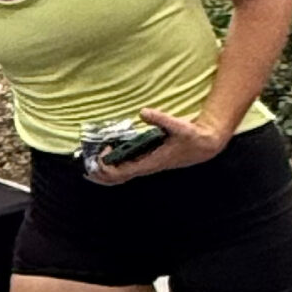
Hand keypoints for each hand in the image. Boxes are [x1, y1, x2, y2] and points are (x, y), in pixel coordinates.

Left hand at [88, 108, 227, 184]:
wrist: (205, 146)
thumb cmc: (192, 137)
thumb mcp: (178, 126)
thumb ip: (161, 119)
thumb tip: (143, 112)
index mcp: (150, 162)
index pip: (123, 171)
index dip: (108, 166)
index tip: (102, 151)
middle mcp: (146, 167)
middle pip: (118, 179)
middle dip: (101, 175)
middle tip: (86, 166)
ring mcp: (146, 166)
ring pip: (121, 177)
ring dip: (105, 174)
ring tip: (89, 168)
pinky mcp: (147, 162)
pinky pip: (126, 170)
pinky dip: (113, 169)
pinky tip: (105, 162)